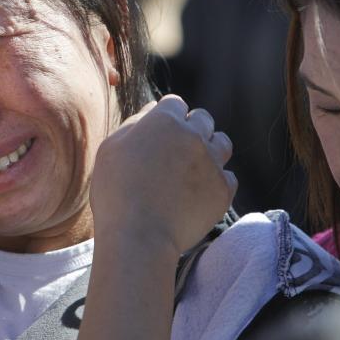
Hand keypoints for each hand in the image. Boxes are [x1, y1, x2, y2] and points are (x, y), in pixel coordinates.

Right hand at [90, 95, 235, 256]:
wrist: (139, 235)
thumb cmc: (116, 192)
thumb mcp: (110, 149)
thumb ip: (133, 124)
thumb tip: (151, 109)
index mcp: (164, 121)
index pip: (175, 104)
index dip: (166, 116)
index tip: (159, 133)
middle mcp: (194, 136)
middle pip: (203, 119)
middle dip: (191, 128)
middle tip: (176, 149)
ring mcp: (212, 162)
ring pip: (222, 143)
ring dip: (210, 149)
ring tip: (192, 167)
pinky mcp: (223, 189)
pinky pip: (228, 176)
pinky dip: (216, 180)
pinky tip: (199, 192)